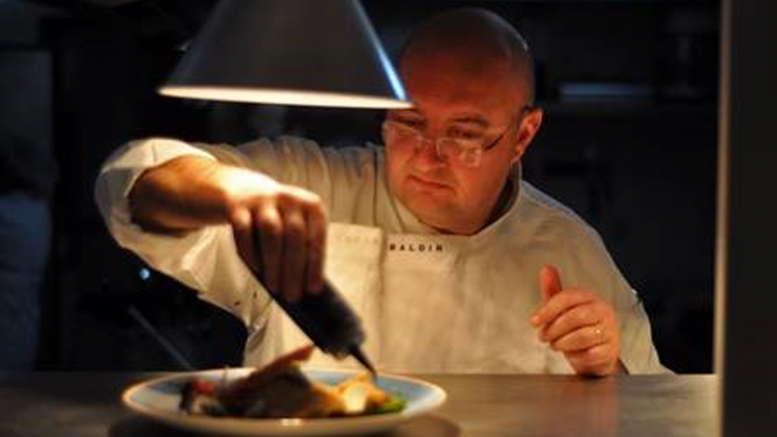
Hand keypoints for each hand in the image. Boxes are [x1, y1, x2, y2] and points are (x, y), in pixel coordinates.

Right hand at [222, 167, 326, 302]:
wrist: (249, 191)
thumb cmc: (280, 216)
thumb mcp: (299, 225)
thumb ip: (305, 250)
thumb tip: (309, 285)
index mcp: (311, 205)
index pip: (317, 237)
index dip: (315, 265)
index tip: (313, 288)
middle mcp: (289, 199)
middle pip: (294, 236)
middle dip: (293, 270)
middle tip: (292, 294)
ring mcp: (263, 199)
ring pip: (271, 232)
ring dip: (273, 264)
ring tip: (274, 286)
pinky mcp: (239, 205)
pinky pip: (244, 230)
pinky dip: (250, 252)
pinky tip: (256, 269)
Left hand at [530, 265, 621, 375]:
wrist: (596, 354)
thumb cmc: (579, 328)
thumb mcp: (563, 309)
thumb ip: (554, 290)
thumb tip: (546, 269)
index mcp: (590, 298)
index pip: (567, 297)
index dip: (547, 310)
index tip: (534, 321)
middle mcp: (602, 311)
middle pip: (575, 317)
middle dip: (554, 329)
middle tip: (543, 336)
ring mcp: (609, 331)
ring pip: (582, 336)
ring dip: (562, 343)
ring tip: (556, 345)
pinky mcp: (610, 350)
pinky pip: (590, 354)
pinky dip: (575, 356)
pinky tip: (572, 354)